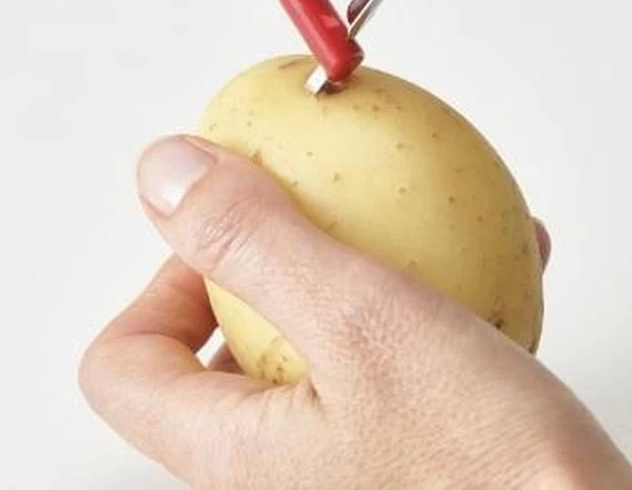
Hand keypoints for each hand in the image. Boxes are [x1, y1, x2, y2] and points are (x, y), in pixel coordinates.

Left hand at [80, 136, 631, 488]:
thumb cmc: (489, 471)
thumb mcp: (363, 321)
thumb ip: (253, 242)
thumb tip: (165, 171)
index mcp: (235, 453)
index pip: (124, 363)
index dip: (160, 278)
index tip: (234, 225)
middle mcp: (281, 470)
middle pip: (223, 347)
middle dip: (282, 258)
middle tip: (336, 215)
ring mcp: (351, 464)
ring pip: (322, 346)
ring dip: (369, 267)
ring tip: (433, 223)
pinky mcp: (420, 453)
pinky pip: (404, 361)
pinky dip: (437, 300)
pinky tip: (507, 258)